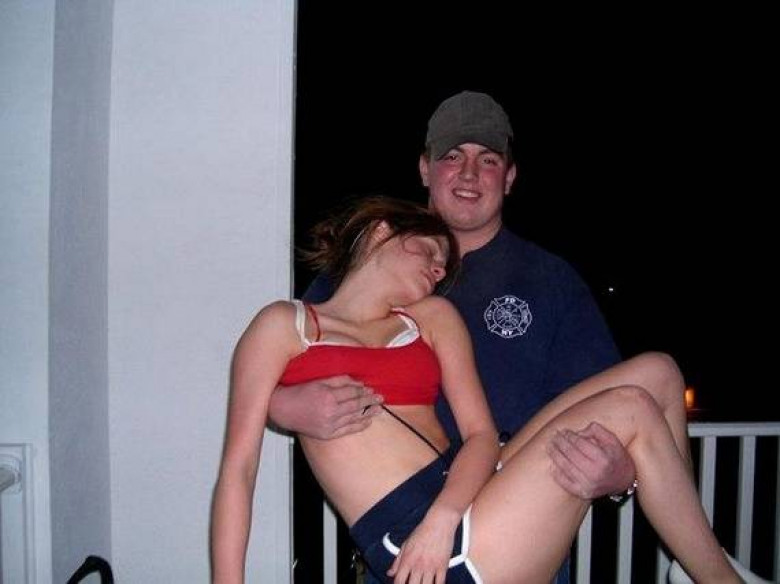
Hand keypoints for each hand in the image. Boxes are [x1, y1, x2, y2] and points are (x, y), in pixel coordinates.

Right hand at [267, 375, 382, 438]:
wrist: (282, 409)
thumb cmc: (299, 392)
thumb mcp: (319, 381)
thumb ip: (339, 380)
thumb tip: (358, 383)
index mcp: (328, 396)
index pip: (352, 393)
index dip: (364, 391)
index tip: (371, 389)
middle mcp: (330, 411)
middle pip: (356, 405)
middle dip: (370, 401)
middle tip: (380, 398)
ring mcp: (329, 425)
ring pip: (354, 418)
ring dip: (368, 413)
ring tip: (378, 409)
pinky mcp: (327, 434)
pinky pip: (347, 430)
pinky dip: (359, 426)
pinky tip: (367, 422)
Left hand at [386, 509, 457, 583]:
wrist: (439, 522)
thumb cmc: (422, 531)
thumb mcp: (406, 544)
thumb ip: (397, 561)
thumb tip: (390, 573)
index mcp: (407, 559)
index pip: (398, 580)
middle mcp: (418, 565)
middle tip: (413, 583)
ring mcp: (431, 567)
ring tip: (422, 583)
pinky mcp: (443, 566)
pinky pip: (439, 583)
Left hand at [547, 422, 635, 499]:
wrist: (624, 481)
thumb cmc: (617, 457)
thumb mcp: (612, 440)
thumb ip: (596, 431)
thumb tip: (578, 432)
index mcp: (602, 458)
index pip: (579, 444)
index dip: (569, 436)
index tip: (564, 431)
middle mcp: (595, 473)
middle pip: (570, 454)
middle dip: (560, 443)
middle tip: (553, 436)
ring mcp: (588, 485)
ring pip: (565, 467)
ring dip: (555, 455)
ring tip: (549, 447)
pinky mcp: (583, 493)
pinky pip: (565, 483)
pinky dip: (557, 474)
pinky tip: (552, 465)